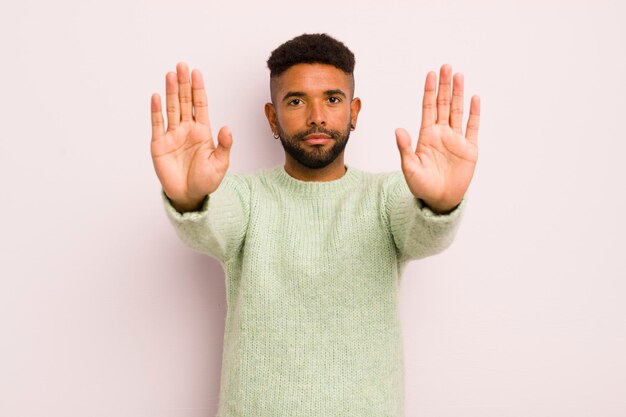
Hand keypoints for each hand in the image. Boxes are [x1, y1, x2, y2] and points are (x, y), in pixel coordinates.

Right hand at [150, 62, 231, 211]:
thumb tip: (227, 128)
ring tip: (170, 75)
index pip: (200, 105)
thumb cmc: (205, 180)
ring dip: (171, 92)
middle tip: (182, 66)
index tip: (196, 72)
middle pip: (185, 102)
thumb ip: (224, 145)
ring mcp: (172, 135)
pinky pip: (157, 124)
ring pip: (172, 108)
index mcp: (202, 131)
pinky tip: (157, 96)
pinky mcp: (159, 145)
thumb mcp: (220, 164)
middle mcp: (186, 129)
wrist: (189, 195)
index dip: (198, 89)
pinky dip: (156, 111)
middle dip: (184, 84)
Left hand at [395, 64, 479, 213]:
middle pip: (444, 104)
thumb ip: (405, 148)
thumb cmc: (421, 185)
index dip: (430, 91)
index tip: (431, 74)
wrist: (439, 200)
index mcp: (426, 135)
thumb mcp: (409, 167)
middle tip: (446, 67)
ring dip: (459, 94)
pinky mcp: (469, 149)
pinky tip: (474, 98)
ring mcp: (456, 139)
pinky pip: (472, 127)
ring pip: (457, 111)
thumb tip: (398, 130)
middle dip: (445, 86)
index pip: (428, 108)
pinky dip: (474, 113)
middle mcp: (442, 133)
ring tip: (459, 76)